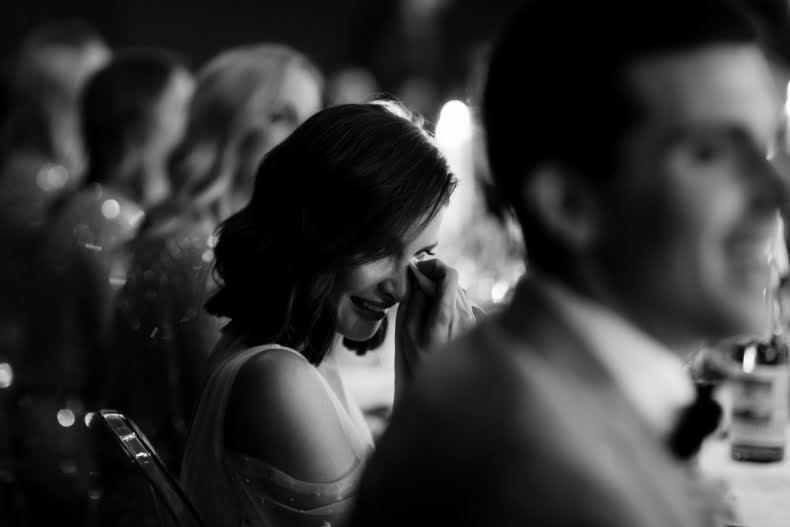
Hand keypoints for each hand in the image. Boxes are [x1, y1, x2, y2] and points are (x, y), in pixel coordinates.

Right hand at [395, 258, 477, 381]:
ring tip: (427, 307)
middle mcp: (466, 316)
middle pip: (455, 283)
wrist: (444, 395)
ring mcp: (474, 324)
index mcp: (447, 314)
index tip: (419, 269)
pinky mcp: (478, 331)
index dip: (434, 266)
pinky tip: (441, 321)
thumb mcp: (407, 334)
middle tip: (418, 286)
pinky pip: (467, 308)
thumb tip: (417, 279)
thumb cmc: (419, 364)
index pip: (449, 275)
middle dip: (436, 280)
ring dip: (444, 294)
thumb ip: (414, 302)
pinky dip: (453, 306)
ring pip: (461, 295)